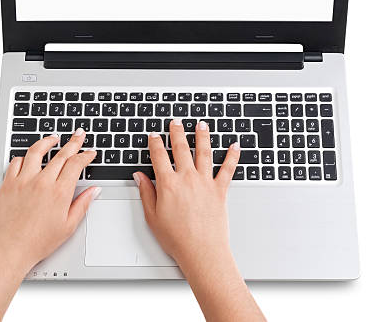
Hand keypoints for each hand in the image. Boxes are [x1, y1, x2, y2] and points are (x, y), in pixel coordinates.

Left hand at [0, 130, 99, 321]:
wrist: (9, 250)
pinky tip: (29, 157)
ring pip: (37, 151)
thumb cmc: (37, 242)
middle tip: (79, 134)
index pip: (76, 164)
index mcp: (59, 192)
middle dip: (73, 142)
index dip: (85, 155)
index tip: (90, 152)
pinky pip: (16, 162)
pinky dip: (24, 157)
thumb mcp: (68, 226)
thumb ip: (83, 204)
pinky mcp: (8, 184)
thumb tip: (94, 191)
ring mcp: (24, 181)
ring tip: (53, 138)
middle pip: (61, 154)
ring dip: (47, 141)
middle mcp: (42, 182)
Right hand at [134, 120, 265, 321]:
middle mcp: (187, 178)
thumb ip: (146, 193)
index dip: (155, 143)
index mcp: (168, 184)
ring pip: (204, 152)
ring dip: (202, 136)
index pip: (159, 156)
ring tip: (201, 125)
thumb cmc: (177, 238)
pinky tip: (234, 145)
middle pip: (181, 148)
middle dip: (177, 132)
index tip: (154, 136)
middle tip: (176, 122)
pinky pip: (228, 169)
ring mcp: (205, 182)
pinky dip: (232, 156)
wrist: (202, 251)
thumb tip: (139, 177)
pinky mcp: (220, 190)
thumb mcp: (153, 216)